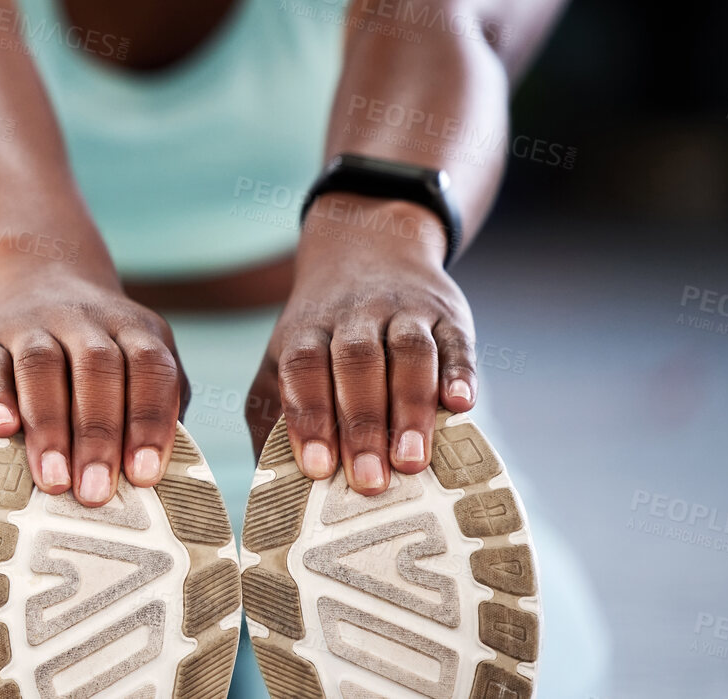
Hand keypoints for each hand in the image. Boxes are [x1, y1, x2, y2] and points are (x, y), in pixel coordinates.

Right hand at [0, 262, 188, 505]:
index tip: (143, 474)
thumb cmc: (99, 350)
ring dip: (49, 426)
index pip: (150, 367)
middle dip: (98, 434)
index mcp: (133, 328)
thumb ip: (152, 409)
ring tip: (54, 480)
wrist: (36, 279)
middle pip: (97, 368)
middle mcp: (85, 319)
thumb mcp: (137, 362)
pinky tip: (2, 430)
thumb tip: (153, 479)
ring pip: (42, 365)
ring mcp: (32, 324)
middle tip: (95, 492)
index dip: (148, 420)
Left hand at [246, 197, 477, 494]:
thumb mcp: (282, 358)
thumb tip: (265, 484)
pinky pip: (456, 341)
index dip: (309, 416)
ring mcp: (404, 312)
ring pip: (408, 353)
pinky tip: (461, 406)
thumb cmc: (321, 330)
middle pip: (356, 364)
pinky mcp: (448, 315)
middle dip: (362, 424)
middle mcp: (354, 316)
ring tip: (412, 461)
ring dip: (409, 406)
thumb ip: (270, 414)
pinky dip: (460, 372)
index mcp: (306, 330)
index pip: (303, 368)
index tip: (317, 467)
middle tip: (369, 482)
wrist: (368, 244)